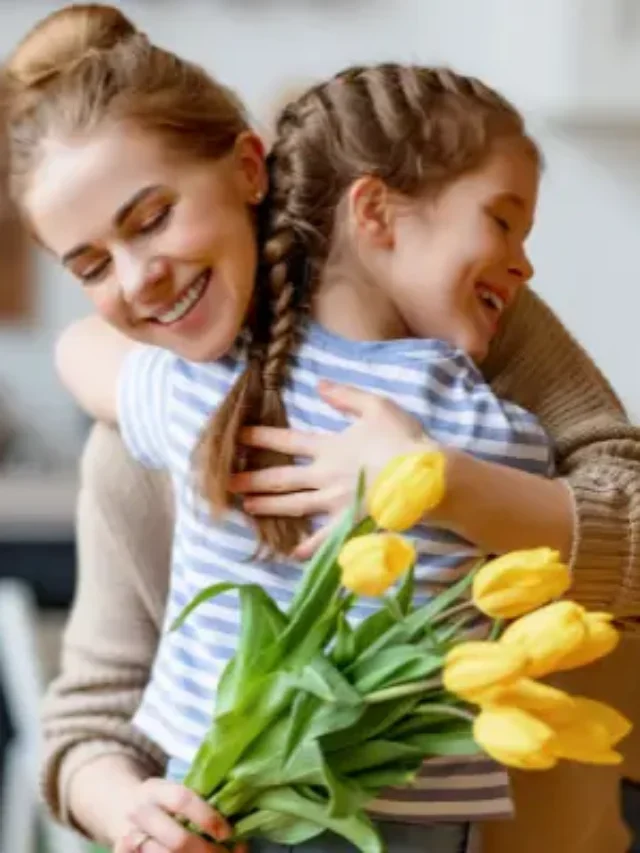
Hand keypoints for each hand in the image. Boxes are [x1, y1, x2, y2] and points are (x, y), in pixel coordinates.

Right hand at [114, 777, 245, 852]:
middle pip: (177, 840)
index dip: (208, 817)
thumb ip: (196, 800)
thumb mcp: (172, 789)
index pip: (182, 800)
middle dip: (206, 851)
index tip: (227, 832)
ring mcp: (131, 838)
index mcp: (155, 790)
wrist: (123, 807)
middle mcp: (141, 814)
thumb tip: (235, 818)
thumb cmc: (161, 800)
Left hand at [230, 380, 431, 557]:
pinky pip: (324, 538)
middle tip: (226, 482)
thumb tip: (319, 385)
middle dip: (252, 478)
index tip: (238, 436)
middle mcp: (326, 476)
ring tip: (246, 506)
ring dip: (268, 506)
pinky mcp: (350, 522)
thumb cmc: (403, 438)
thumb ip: (345, 396)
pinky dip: (308, 547)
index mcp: (331, 447)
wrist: (426, 474)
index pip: (288, 441)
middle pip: (282, 478)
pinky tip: (291, 554)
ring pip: (294, 505)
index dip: (261, 437)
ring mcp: (336, 502)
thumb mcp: (376, 406)